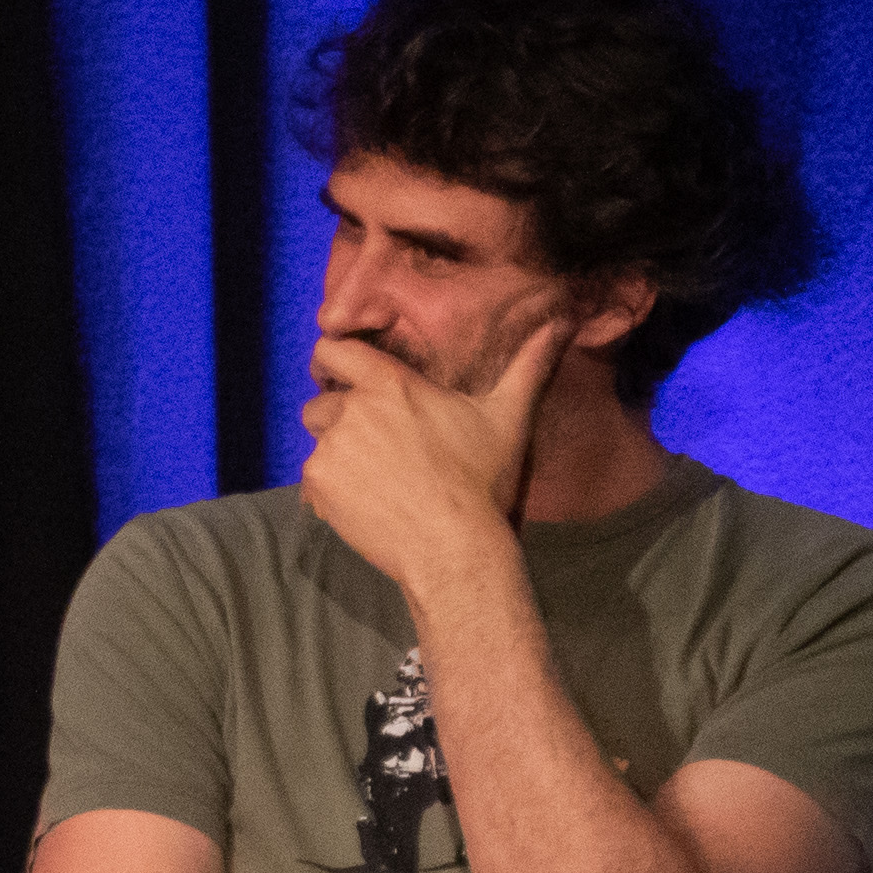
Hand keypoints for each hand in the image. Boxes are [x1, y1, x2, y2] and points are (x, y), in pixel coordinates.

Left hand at [294, 310, 557, 601]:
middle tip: (373, 446)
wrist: (453, 546)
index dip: (331, 359)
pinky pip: (312, 480)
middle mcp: (354, 410)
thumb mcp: (508, 417)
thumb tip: (560, 325)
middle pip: (321, 402)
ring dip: (336, 455)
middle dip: (338, 419)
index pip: (335, 349)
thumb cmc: (482, 481)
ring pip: (317, 443)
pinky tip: (367, 503)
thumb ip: (528, 366)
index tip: (337, 373)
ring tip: (375, 478)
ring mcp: (332, 448)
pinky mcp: (320, 485)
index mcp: (392, 384)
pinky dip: (330, 490)